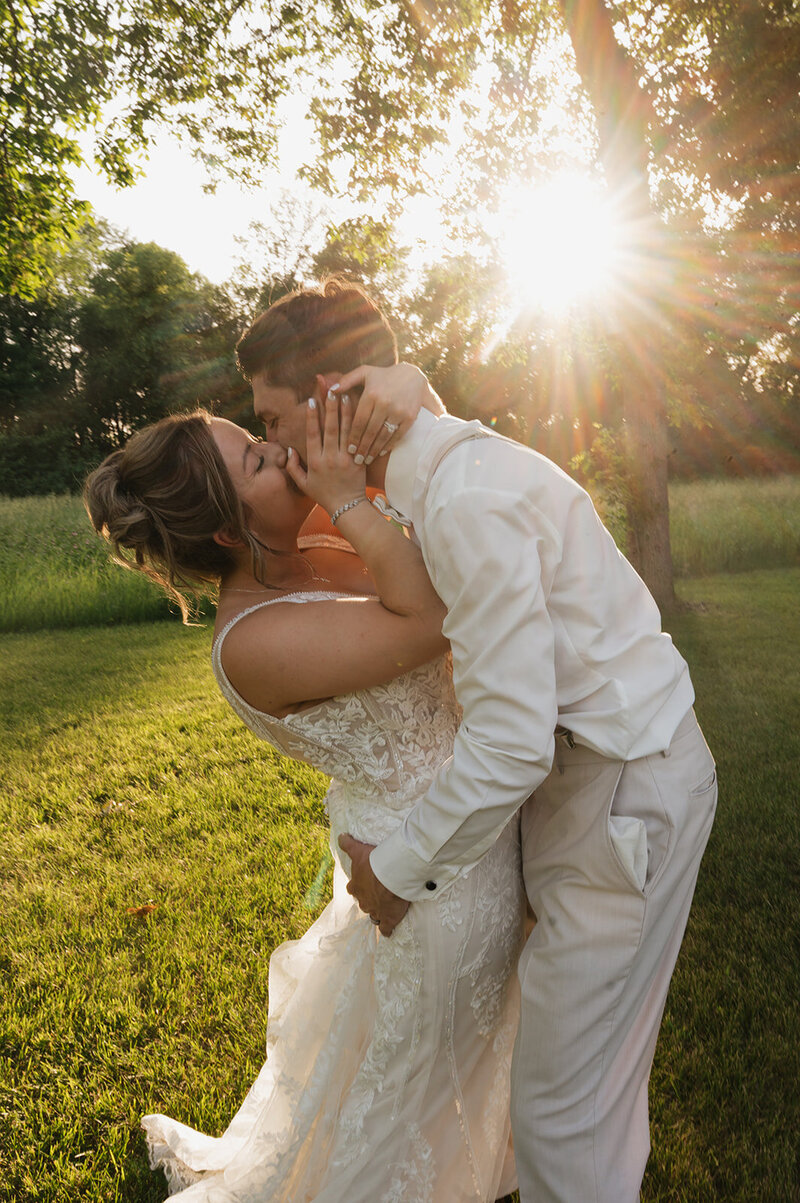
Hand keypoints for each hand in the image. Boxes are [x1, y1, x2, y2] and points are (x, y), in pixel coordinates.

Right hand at [286, 389, 365, 515]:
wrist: (347, 507)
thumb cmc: (323, 495)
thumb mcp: (303, 483)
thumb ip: (293, 466)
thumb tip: (289, 449)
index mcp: (315, 462)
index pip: (312, 434)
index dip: (311, 417)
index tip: (311, 401)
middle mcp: (330, 458)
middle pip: (330, 428)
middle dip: (330, 408)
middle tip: (331, 391)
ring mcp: (346, 459)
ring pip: (345, 431)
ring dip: (345, 412)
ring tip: (346, 395)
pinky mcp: (359, 461)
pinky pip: (358, 439)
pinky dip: (358, 425)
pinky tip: (360, 412)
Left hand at [335, 364, 445, 464]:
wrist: (412, 376)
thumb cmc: (383, 375)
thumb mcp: (365, 372)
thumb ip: (346, 380)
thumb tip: (330, 390)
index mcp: (372, 393)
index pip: (359, 421)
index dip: (353, 437)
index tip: (348, 449)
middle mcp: (385, 403)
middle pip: (370, 431)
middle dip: (362, 448)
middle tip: (355, 460)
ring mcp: (398, 411)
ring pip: (383, 436)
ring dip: (374, 450)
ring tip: (366, 460)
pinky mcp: (409, 417)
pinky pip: (397, 435)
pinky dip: (388, 446)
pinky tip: (380, 452)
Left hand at [338, 833, 409, 936]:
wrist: (393, 874)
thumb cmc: (375, 862)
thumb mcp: (358, 851)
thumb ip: (348, 845)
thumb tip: (340, 836)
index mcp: (355, 886)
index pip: (354, 888)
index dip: (359, 886)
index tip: (366, 882)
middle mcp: (363, 901)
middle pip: (363, 902)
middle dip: (368, 899)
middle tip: (378, 893)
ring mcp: (375, 912)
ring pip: (373, 915)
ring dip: (377, 913)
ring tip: (385, 908)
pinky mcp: (388, 919)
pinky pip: (385, 929)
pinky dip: (387, 930)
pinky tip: (389, 930)